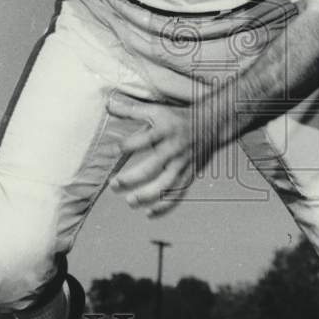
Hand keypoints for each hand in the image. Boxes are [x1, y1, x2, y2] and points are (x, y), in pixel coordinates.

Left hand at [107, 94, 212, 218]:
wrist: (211, 124)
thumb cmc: (178, 118)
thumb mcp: (156, 110)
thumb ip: (131, 110)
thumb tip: (108, 105)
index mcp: (164, 131)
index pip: (143, 139)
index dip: (126, 146)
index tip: (112, 151)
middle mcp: (173, 149)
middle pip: (152, 167)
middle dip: (131, 178)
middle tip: (114, 184)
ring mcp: (182, 164)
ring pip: (165, 185)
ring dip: (147, 196)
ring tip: (130, 201)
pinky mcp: (189, 174)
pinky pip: (178, 194)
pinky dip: (164, 206)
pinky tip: (149, 213)